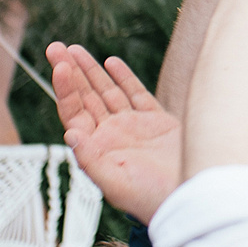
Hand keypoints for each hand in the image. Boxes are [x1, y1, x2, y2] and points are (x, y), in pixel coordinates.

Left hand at [50, 44, 181, 223]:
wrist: (192, 198)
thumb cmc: (152, 199)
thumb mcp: (116, 184)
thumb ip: (91, 159)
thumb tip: (71, 133)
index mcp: (97, 149)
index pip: (73, 112)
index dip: (65, 88)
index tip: (60, 65)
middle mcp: (110, 135)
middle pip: (85, 97)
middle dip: (70, 72)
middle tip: (55, 47)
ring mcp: (133, 126)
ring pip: (107, 92)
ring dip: (91, 71)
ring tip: (75, 49)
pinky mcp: (156, 122)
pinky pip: (136, 94)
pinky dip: (123, 77)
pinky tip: (111, 62)